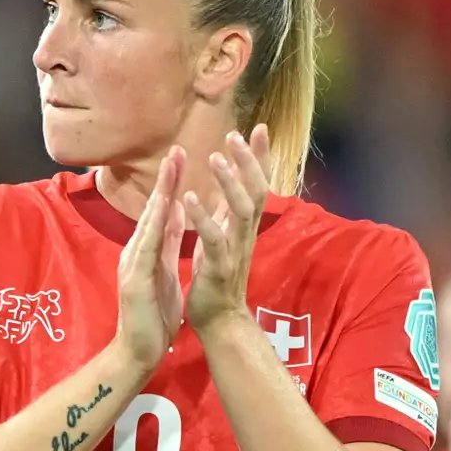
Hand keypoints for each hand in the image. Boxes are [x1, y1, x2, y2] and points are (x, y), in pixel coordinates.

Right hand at [109, 145, 190, 380]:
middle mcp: (135, 251)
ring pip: (148, 222)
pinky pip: (146, 246)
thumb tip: (175, 214)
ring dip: (160, 194)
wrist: (137, 352)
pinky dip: (154, 225)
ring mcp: (132, 263)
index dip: (171, 184)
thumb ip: (166, 243)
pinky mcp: (134, 279)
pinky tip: (163, 208)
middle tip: (177, 149)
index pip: (160, 212)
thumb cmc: (152, 317)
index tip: (182, 158)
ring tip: (171, 168)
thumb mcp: (163, 272)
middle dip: (166, 179)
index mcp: (146, 251)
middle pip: (153, 209)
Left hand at [185, 129, 269, 339]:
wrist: (218, 322)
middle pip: (256, 191)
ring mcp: (234, 251)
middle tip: (235, 135)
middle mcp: (244, 235)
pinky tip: (189, 198)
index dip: (260, 158)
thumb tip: (229, 185)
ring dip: (229, 183)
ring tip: (215, 158)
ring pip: (241, 211)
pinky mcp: (219, 268)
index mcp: (242, 226)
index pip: (257, 184)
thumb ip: (227, 213)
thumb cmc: (217, 280)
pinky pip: (214, 240)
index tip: (260, 128)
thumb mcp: (223, 239)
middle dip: (248, 162)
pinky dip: (203, 218)